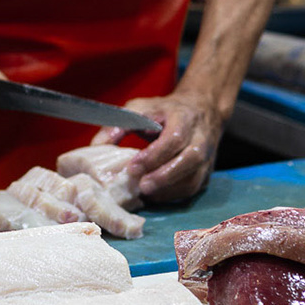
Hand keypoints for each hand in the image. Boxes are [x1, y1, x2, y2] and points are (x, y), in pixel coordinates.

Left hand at [93, 91, 222, 202]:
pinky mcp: (206, 173)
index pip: (174, 138)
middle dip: (164, 176)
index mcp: (184, 118)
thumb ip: (120, 124)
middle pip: (189, 160)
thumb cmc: (165, 111)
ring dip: (168, 190)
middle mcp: (200, 138)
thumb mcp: (142, 108)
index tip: (133, 166)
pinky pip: (193, 189)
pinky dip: (174, 196)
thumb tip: (97, 145)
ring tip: (145, 195)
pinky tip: (155, 196)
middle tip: (142, 187)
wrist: (201, 110)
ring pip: (193, 179)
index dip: (154, 155)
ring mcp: (207, 157)